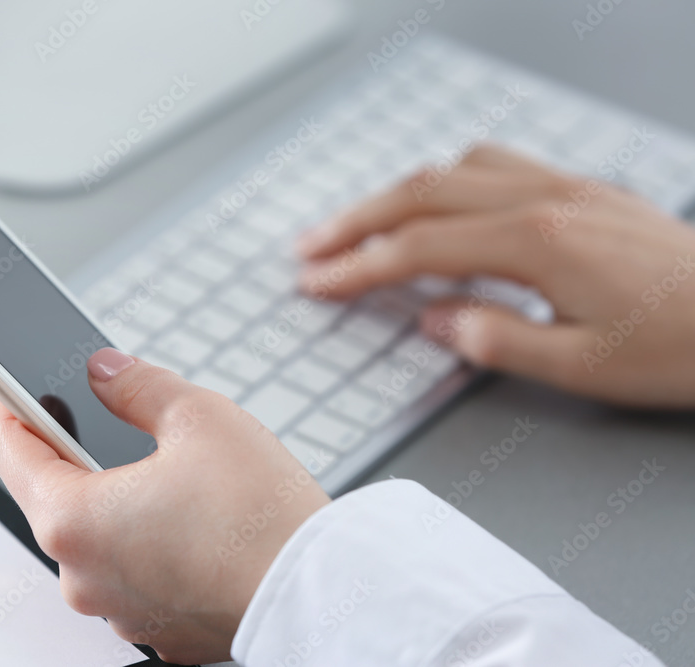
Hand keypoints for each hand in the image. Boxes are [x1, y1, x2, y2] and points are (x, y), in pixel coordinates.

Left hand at [0, 348, 329, 664]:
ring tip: (169, 474)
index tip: (17, 389)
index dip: (11, 408)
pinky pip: (134, 574)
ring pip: (97, 538)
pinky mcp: (158, 628)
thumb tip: (106, 372)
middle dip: (75, 455)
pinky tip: (193, 521)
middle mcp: (83, 577)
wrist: (319, 590)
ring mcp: (120, 610)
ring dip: (117, 502)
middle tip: (109, 421)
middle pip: (52, 497)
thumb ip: (135, 386)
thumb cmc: (261, 514)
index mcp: (74, 520)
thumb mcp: (197, 416)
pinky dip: (149, 544)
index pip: (9, 451)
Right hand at [297, 144, 694, 407]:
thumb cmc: (679, 347)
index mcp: (535, 243)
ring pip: (454, 170)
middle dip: (355, 222)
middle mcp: (542, 199)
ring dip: (395, 195)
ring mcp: (563, 185)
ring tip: (357, 225)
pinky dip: (446, 180)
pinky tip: (437, 201)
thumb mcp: (580, 366)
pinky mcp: (580, 188)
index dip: (358, 267)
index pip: (418, 250)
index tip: (314, 283)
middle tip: (307, 247)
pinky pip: (494, 163)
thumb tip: (432, 320)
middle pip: (421, 196)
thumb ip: (494, 340)